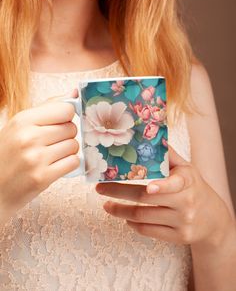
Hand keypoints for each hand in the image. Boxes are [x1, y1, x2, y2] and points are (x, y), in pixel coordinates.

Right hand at [0, 90, 79, 224]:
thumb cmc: (9, 153)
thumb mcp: (20, 125)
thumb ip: (48, 107)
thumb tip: (74, 92)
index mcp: (22, 120)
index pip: (65, 109)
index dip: (67, 116)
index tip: (60, 122)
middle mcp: (29, 138)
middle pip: (71, 128)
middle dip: (66, 134)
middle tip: (52, 142)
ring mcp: (36, 159)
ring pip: (74, 145)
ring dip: (68, 150)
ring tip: (52, 154)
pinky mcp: (43, 178)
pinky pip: (73, 162)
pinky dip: (68, 163)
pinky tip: (55, 165)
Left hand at [96, 145, 233, 246]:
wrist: (212, 218)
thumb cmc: (192, 187)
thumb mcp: (186, 168)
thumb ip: (168, 155)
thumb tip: (144, 136)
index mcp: (188, 181)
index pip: (174, 183)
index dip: (162, 185)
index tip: (149, 187)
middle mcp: (186, 202)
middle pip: (146, 199)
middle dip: (119, 193)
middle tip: (100, 188)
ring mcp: (182, 222)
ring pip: (143, 217)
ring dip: (120, 211)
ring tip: (106, 205)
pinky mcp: (178, 237)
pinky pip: (149, 232)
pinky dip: (133, 225)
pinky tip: (125, 218)